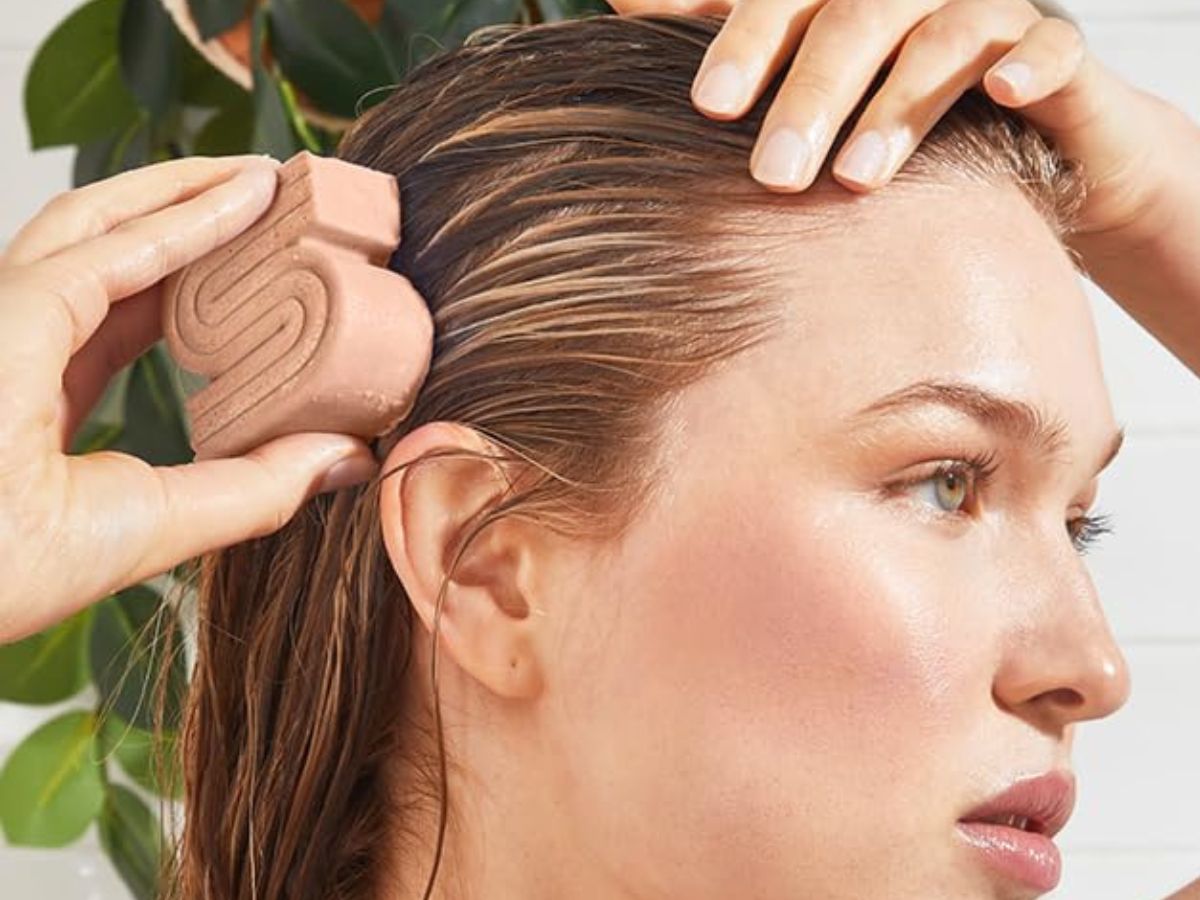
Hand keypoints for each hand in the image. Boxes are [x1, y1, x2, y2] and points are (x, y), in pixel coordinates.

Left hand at [0, 156, 379, 643]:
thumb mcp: (122, 538)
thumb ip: (244, 494)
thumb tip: (340, 457)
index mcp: (4, 346)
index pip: (111, 252)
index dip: (198, 216)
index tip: (266, 186)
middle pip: (84, 223)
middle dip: (176, 192)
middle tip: (258, 178)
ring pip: (77, 255)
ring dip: (160, 229)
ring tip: (236, 217)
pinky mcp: (8, 376)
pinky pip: (78, 304)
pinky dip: (142, 284)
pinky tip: (195, 290)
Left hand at [606, 0, 1184, 239]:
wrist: (1043, 149)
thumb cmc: (905, 126)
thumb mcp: (818, 95)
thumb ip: (742, 55)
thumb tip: (626, 2)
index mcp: (845, 4)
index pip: (785, 4)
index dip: (742, 37)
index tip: (702, 101)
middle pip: (850, 18)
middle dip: (806, 93)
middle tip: (770, 174)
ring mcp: (990, 15)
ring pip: (941, 35)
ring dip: (898, 105)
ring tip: (855, 181)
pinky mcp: (1060, 55)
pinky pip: (1055, 45)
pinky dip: (1032, 63)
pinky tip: (1006, 91)